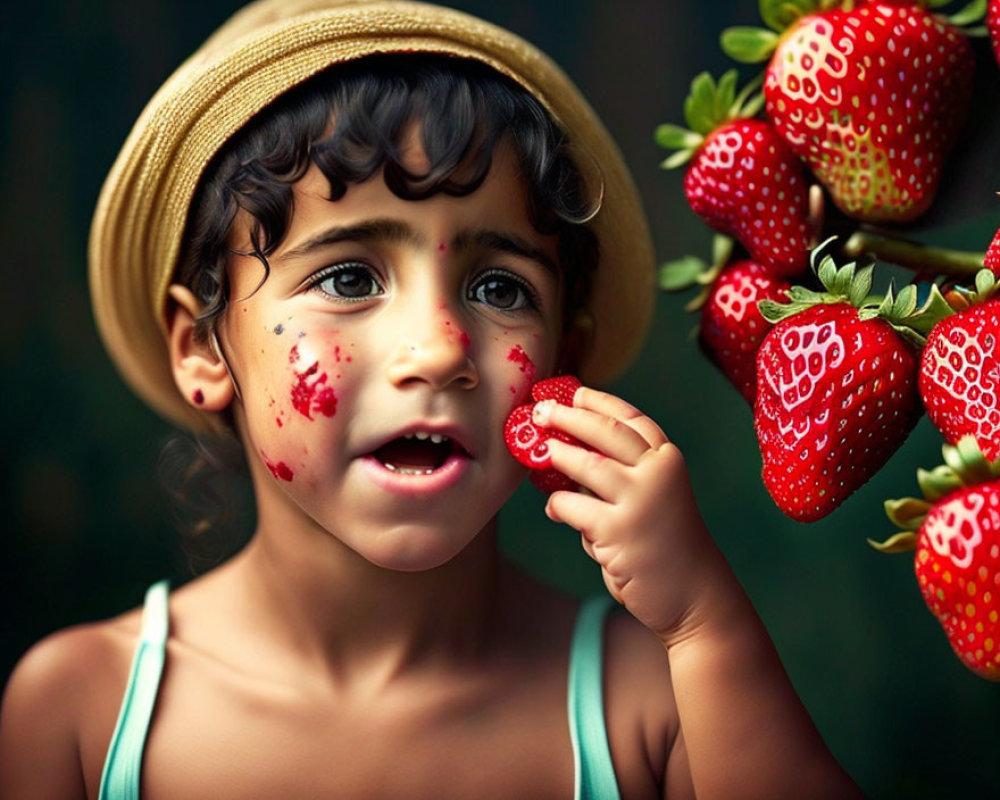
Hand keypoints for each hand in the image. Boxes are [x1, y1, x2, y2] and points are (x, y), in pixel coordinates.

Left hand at [538, 386, 721, 641]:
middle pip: (604, 431)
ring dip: (556, 455)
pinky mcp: (617, 531)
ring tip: (540, 452)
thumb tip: (566, 456)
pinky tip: (555, 511)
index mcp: (668, 459)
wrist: (693, 593)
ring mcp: (639, 501)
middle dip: (568, 416)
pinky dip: (558, 507)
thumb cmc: (666, 543)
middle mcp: (657, 473)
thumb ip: (620, 476)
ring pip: (584, 464)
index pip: (631, 417)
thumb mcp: (653, 497)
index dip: (600, 401)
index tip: (574, 392)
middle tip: (541, 411)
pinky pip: (571, 507)